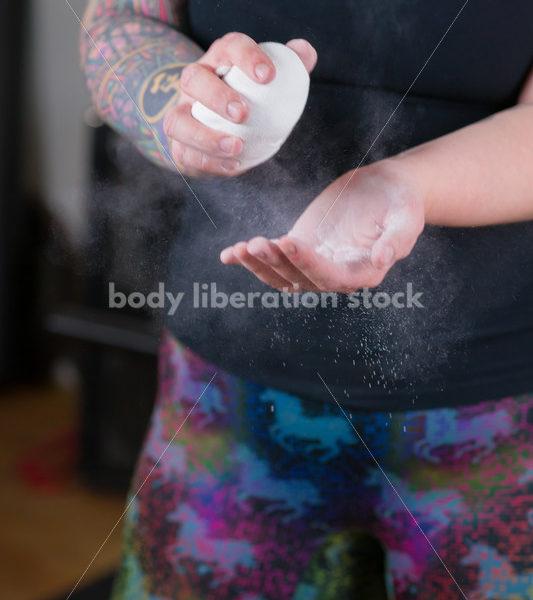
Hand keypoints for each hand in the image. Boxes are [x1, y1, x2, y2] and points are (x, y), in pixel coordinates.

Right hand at [163, 33, 316, 177]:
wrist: (223, 128)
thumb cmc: (251, 99)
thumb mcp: (269, 81)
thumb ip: (290, 65)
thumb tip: (306, 53)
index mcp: (220, 60)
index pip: (230, 47)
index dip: (247, 58)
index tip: (268, 76)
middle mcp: (195, 83)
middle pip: (193, 79)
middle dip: (217, 96)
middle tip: (243, 113)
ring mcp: (182, 114)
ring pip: (177, 121)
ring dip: (206, 137)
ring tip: (236, 147)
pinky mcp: (180, 144)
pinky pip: (185, 153)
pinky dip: (209, 162)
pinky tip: (233, 165)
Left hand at [220, 161, 424, 292]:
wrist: (385, 188)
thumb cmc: (401, 202)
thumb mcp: (407, 217)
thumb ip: (397, 240)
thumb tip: (381, 260)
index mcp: (362, 273)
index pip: (331, 276)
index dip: (308, 263)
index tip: (288, 241)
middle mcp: (336, 275)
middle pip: (300, 280)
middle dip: (276, 264)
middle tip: (256, 243)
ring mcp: (314, 264)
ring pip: (281, 276)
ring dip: (259, 265)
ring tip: (240, 248)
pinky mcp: (299, 249)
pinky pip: (272, 260)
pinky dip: (249, 260)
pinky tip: (227, 255)